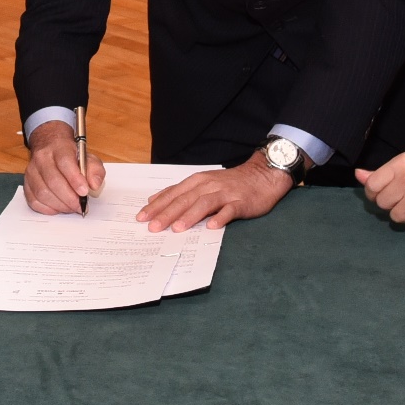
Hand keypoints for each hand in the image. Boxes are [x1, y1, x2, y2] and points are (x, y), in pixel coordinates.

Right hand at [21, 119, 103, 216]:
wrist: (50, 147)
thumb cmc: (71, 156)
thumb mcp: (88, 158)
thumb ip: (95, 170)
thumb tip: (94, 185)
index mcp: (59, 147)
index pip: (65, 162)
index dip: (74, 179)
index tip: (84, 192)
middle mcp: (42, 158)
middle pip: (52, 180)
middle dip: (69, 198)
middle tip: (80, 206)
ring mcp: (32, 171)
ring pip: (42, 192)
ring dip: (59, 205)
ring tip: (71, 207)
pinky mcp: (27, 183)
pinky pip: (33, 201)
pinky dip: (47, 208)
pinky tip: (58, 207)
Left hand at [140, 156, 293, 231]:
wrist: (262, 175)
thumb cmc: (230, 183)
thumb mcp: (203, 182)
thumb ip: (180, 191)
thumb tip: (155, 200)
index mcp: (197, 181)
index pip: (173, 194)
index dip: (157, 205)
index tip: (141, 217)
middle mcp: (209, 185)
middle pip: (185, 200)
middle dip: (167, 214)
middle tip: (153, 227)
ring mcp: (225, 193)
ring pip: (204, 204)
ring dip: (190, 216)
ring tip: (177, 229)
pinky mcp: (241, 202)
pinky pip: (230, 210)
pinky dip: (220, 218)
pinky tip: (212, 227)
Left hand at [362, 151, 404, 229]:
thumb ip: (383, 172)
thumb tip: (359, 175)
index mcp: (403, 164)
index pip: (372, 186)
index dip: (373, 192)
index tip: (380, 193)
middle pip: (382, 203)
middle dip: (390, 202)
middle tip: (403, 197)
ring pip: (395, 217)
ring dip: (403, 212)